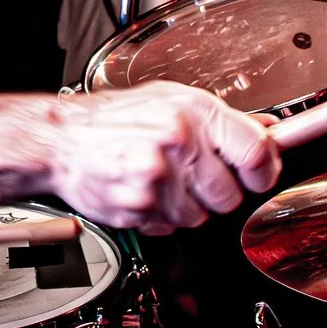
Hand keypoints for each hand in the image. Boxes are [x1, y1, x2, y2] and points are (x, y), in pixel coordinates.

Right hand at [45, 81, 281, 233]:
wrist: (60, 140)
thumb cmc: (113, 118)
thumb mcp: (171, 100)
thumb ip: (221, 119)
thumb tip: (266, 131)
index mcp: (192, 112)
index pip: (256, 153)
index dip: (263, 172)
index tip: (259, 177)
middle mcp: (178, 143)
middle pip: (230, 195)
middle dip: (216, 192)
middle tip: (193, 176)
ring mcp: (157, 178)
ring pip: (200, 217)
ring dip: (185, 207)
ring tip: (160, 180)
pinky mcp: (139, 206)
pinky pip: (169, 227)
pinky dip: (159, 217)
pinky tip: (142, 191)